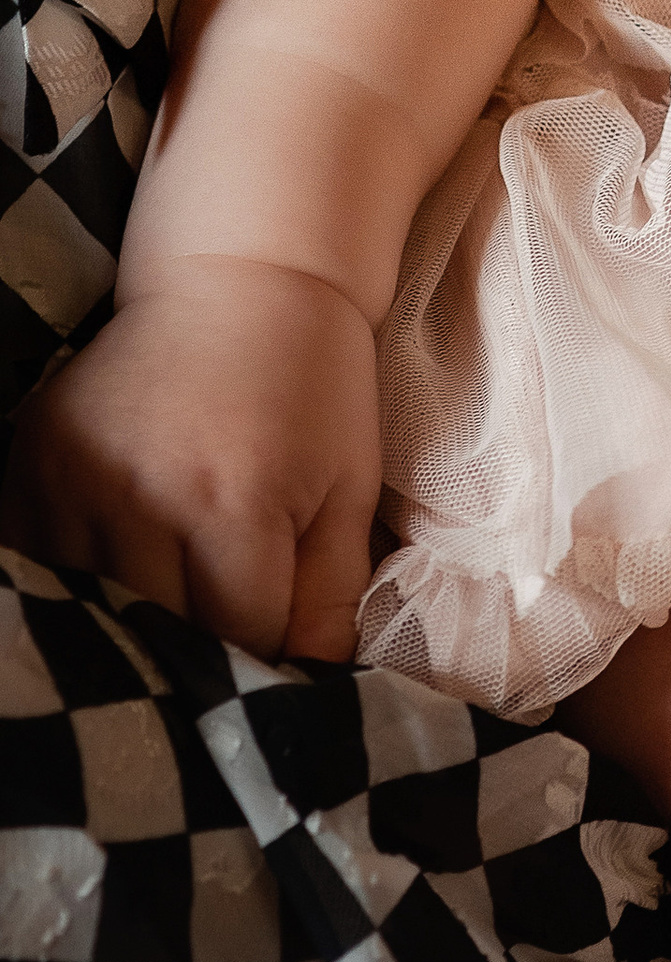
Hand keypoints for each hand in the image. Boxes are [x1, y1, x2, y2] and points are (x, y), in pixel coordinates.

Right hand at [2, 257, 381, 661]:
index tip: (280, 656)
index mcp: (232, 506)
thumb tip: (310, 685)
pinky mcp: (31, 463)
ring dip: (134, 620)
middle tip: (227, 640)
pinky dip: (74, 584)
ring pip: (93, 609)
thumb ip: (332, 598)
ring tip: (173, 603)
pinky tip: (116, 572)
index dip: (266, 660)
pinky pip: (38, 563)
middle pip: (160, 634)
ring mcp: (74, 481)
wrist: (240, 275)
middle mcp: (140, 498)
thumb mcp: (347, 487)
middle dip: (202, 650)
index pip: (239, 642)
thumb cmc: (315, 383)